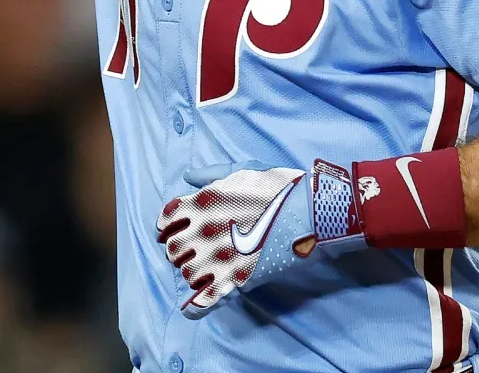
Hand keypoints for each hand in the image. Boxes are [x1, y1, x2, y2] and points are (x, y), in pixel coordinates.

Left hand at [157, 159, 360, 317]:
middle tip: (194, 252)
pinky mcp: (237, 279)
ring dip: (192, 273)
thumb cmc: (279, 187)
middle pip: (174, 249)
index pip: (166, 221)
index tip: (173, 233)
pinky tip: (192, 307)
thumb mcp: (243, 170)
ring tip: (205, 271)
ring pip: (187, 273)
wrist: (312, 210)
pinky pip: (204, 301)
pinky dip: (195, 307)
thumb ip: (211, 175)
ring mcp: (219, 256)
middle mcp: (205, 229)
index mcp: (204, 202)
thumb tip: (188, 178)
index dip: (167, 228)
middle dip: (180, 252)